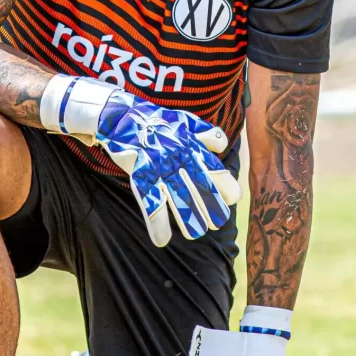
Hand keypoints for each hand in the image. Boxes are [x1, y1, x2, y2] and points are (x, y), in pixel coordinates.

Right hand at [95, 90, 242, 245]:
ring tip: (196, 234)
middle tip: (217, 223)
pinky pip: (150, 201)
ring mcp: (160, 167)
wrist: (122, 115)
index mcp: (192, 146)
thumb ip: (206, 134)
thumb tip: (222, 145)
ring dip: (188, 218)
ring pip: (178, 197)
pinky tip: (162, 240)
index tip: (233, 199)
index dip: (226, 185)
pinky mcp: (140, 174)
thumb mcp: (185, 121)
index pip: (215, 168)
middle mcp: (179, 158)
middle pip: (200, 185)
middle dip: (211, 206)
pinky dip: (156, 222)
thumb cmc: (157, 121)